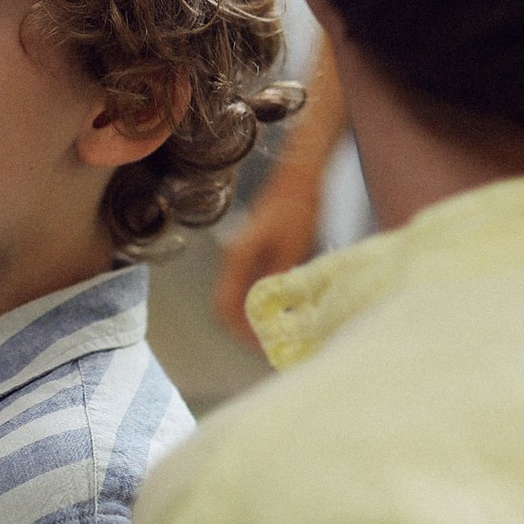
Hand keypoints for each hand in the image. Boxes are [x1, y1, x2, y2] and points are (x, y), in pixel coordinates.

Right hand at [213, 194, 319, 344]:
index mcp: (237, 258)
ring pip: (236, 298)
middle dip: (244, 328)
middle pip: (226, 305)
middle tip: (269, 345)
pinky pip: (247, 287)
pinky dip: (258, 304)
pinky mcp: (250, 255)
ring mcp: (239, 258)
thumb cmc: (297, 208)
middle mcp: (233, 260)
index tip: (261, 344)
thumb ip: (280, 282)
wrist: (298, 177)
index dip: (240, 329)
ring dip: (252, 317)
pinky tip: (279, 310)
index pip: (226, 305)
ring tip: (276, 332)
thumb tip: (275, 313)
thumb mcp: (293, 248)